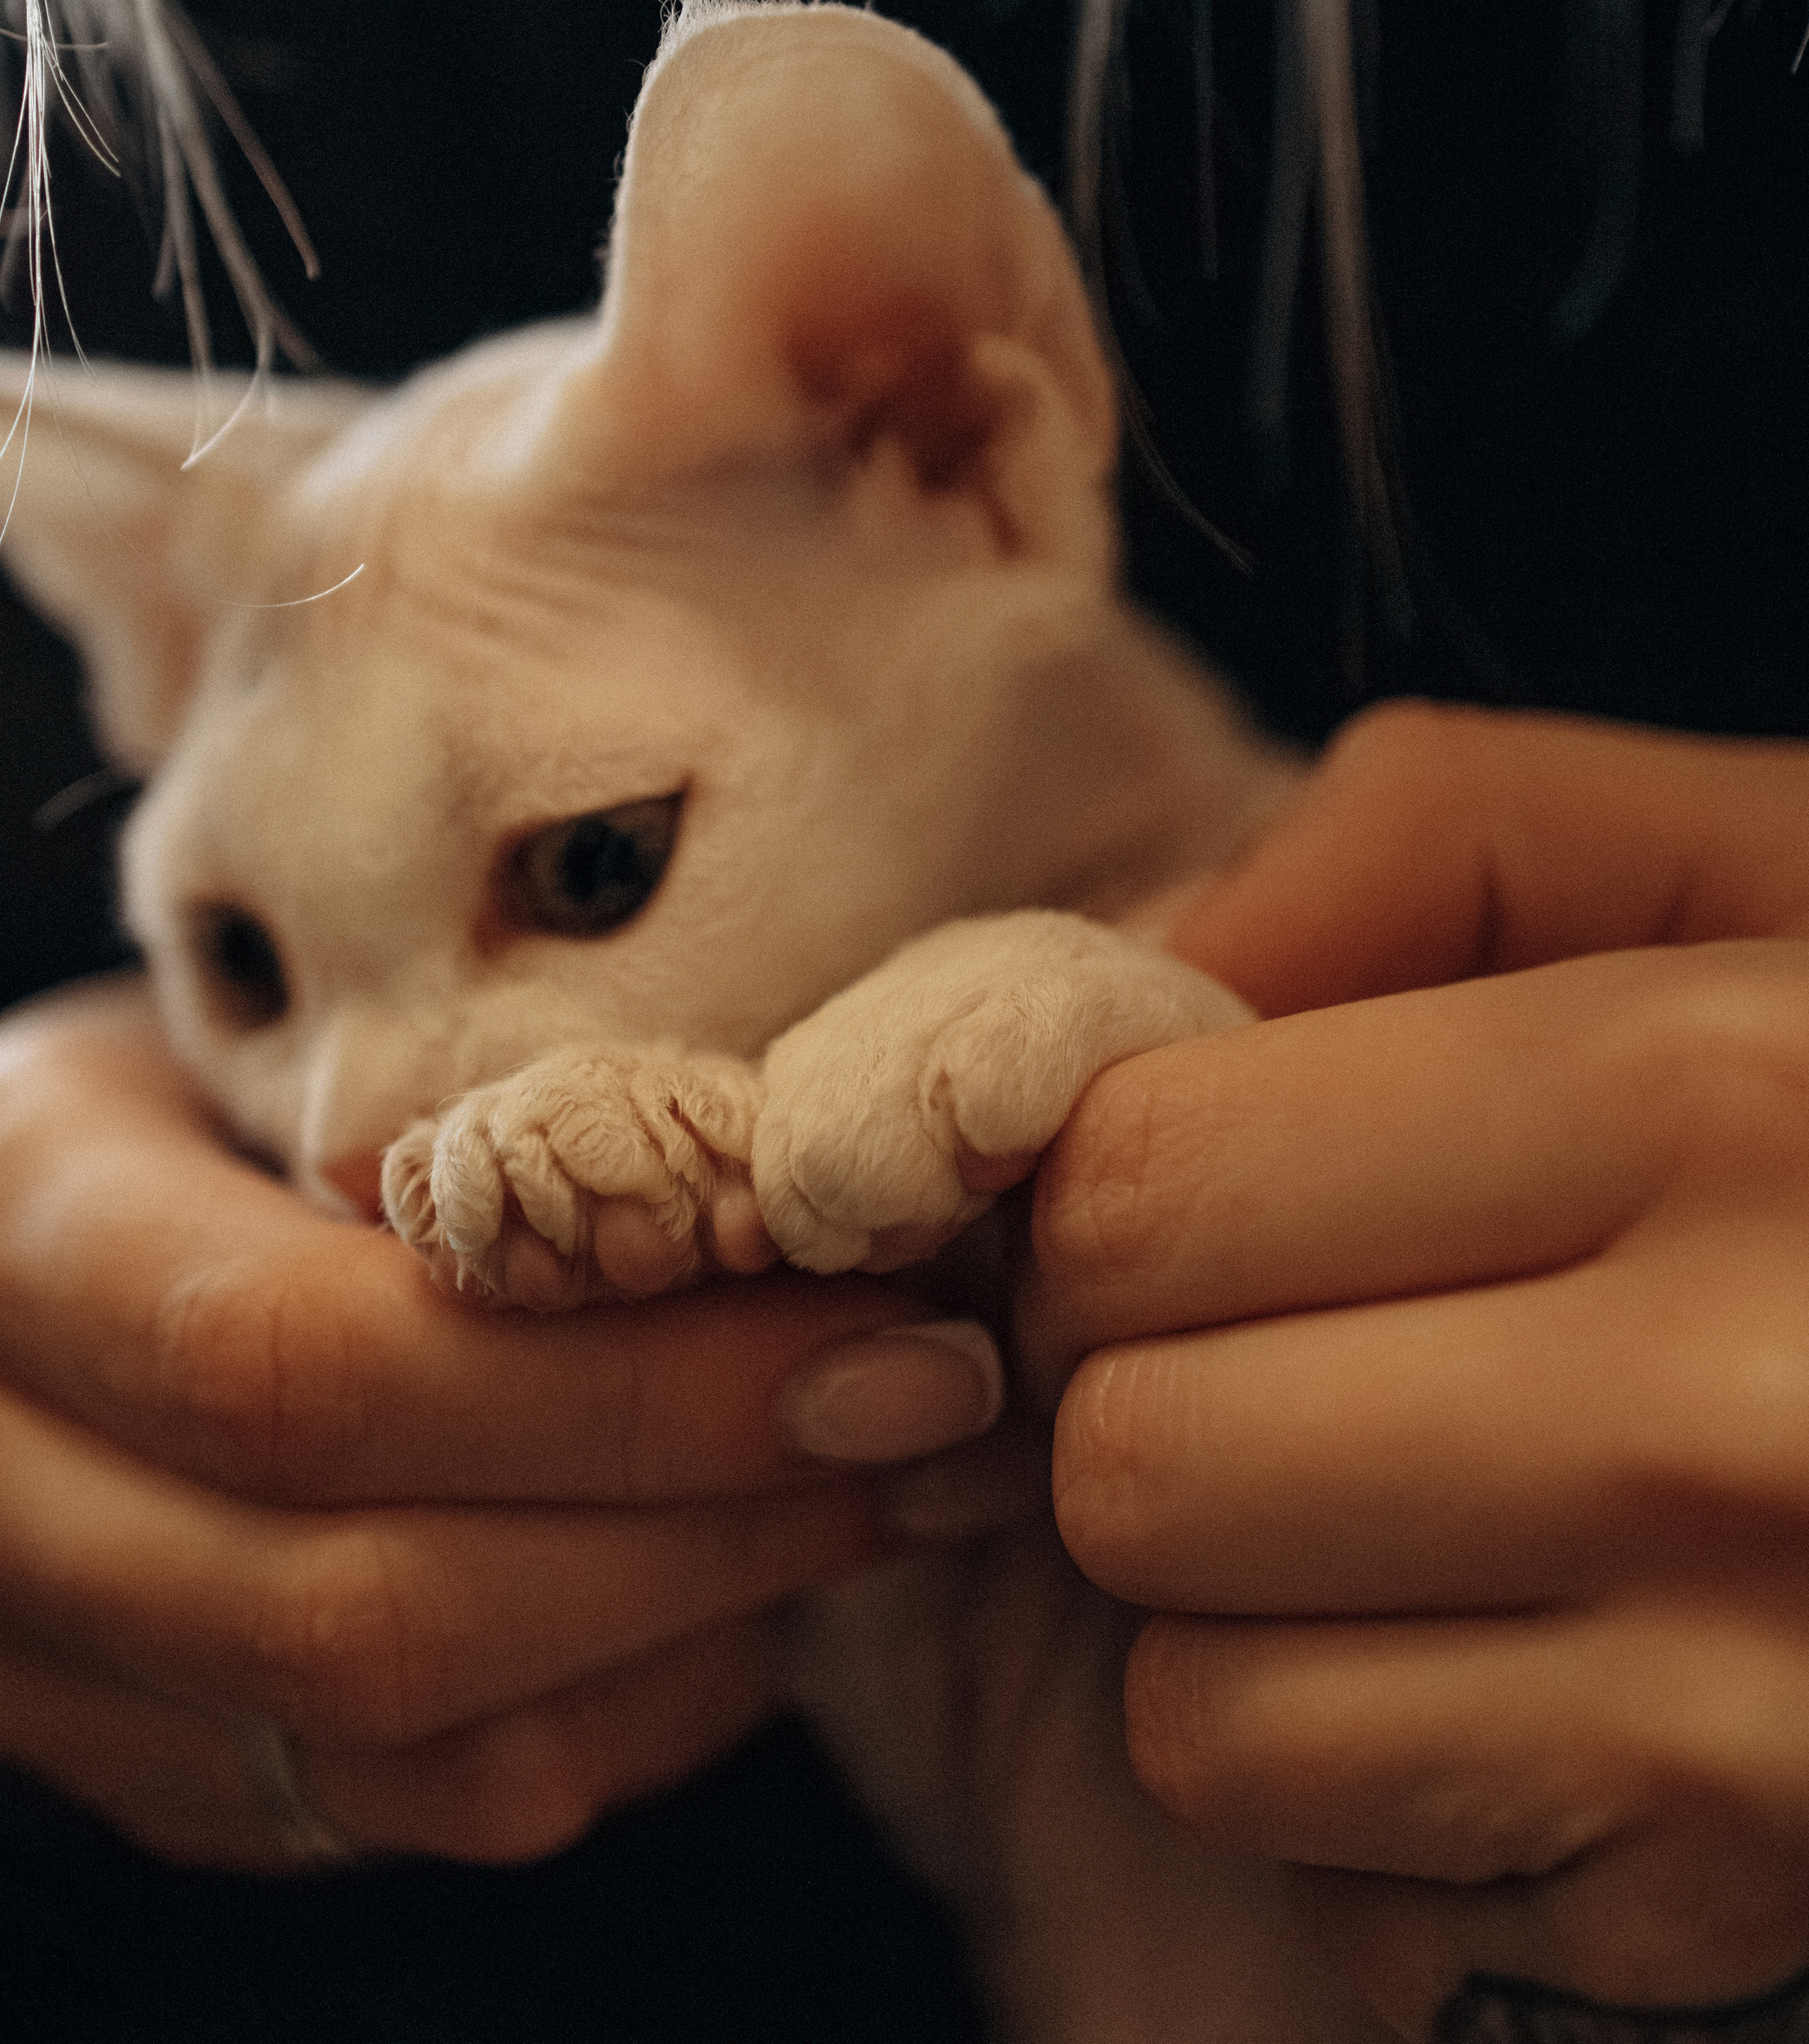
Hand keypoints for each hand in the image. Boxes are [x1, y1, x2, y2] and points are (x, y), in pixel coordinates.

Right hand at [0, 981, 1018, 1870]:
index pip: (311, 1368)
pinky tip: (745, 1592)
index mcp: (17, 1232)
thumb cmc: (207, 1059)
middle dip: (700, 1528)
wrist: (43, 1220)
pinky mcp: (157, 1765)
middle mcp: (1, 1484)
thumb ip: (464, 1094)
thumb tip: (798, 1162)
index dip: (626, 1384)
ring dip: (688, 1636)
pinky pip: (403, 1810)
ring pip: (392, 1750)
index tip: (888, 1331)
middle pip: (361, 1604)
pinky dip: (611, 1717)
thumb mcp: (294, 1019)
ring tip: (891, 1498)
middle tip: (935, 1424)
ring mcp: (55, 1663)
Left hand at [1022, 704, 1808, 2037]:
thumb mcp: (1749, 862)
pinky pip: (1343, 1896)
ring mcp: (1745, 1711)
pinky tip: (1519, 1658)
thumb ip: (1428, 844)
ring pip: (1197, 1711)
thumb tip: (1132, 968)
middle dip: (1151, 1389)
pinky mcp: (1741, 1914)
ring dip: (1240, 1609)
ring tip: (1415, 1505)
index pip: (1142, 1189)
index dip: (1109, 1182)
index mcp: (1705, 1100)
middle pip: (1136, 1461)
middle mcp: (1725, 1420)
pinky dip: (1367, 1793)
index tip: (1199, 1176)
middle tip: (1290, 1343)